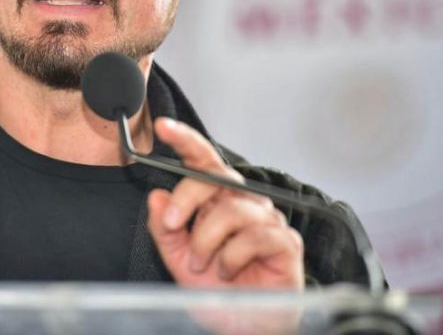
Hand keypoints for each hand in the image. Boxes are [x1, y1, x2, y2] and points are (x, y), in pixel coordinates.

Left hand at [147, 118, 303, 288]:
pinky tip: (229, 272)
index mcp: (217, 201)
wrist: (244, 326)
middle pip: (215, 177)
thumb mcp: (177, 260)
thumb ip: (165, 229)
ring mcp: (267, 220)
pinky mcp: (285, 242)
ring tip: (201, 264)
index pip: (203, 161)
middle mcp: (243, 203)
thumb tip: (156, 197)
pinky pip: (255, 236)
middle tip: (173, 223)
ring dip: (206, 241)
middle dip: (188, 198)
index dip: (185, 140)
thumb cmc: (217, 292)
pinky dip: (232, 257)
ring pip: (231, 210)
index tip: (163, 127)